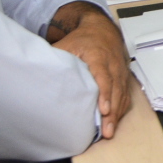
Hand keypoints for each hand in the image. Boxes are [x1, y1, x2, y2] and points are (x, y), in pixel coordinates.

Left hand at [45, 3, 131, 138]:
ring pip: (122, 96)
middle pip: (115, 91)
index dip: (104, 94)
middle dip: (112, 113)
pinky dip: (121, 110)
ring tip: (109, 132)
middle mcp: (113, 65)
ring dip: (117, 115)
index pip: (104, 77)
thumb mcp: (67, 44)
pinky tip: (114, 122)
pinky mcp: (124, 78)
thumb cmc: (83, 39)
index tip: (103, 109)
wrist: (103, 30)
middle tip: (107, 131)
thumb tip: (37, 73)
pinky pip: (125, 96)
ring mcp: (121, 73)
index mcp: (99, 57)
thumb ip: (56, 58)